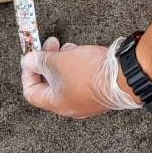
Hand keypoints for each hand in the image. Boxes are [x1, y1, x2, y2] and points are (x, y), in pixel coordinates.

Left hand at [20, 38, 140, 118]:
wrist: (124, 75)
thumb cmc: (91, 73)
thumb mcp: (58, 62)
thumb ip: (39, 61)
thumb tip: (28, 61)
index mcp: (57, 104)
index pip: (31, 93)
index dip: (28, 73)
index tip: (31, 59)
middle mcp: (71, 107)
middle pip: (49, 85)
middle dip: (47, 62)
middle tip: (50, 46)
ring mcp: (86, 101)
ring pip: (65, 80)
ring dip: (62, 62)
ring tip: (67, 47)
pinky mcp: (98, 93)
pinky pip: (80, 80)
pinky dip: (75, 66)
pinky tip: (79, 53)